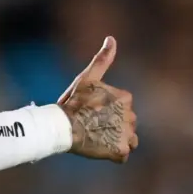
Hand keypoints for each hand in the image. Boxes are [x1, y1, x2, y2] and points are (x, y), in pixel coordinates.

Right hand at [57, 37, 138, 162]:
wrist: (61, 127)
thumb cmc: (72, 102)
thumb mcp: (87, 78)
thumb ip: (102, 59)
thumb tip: (111, 38)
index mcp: (126, 98)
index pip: (122, 107)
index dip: (105, 110)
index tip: (90, 111)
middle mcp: (131, 116)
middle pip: (126, 123)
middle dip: (112, 125)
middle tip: (90, 125)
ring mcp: (127, 134)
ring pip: (128, 139)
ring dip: (115, 139)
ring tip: (96, 137)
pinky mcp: (120, 150)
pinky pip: (122, 155)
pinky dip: (112, 153)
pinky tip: (98, 148)